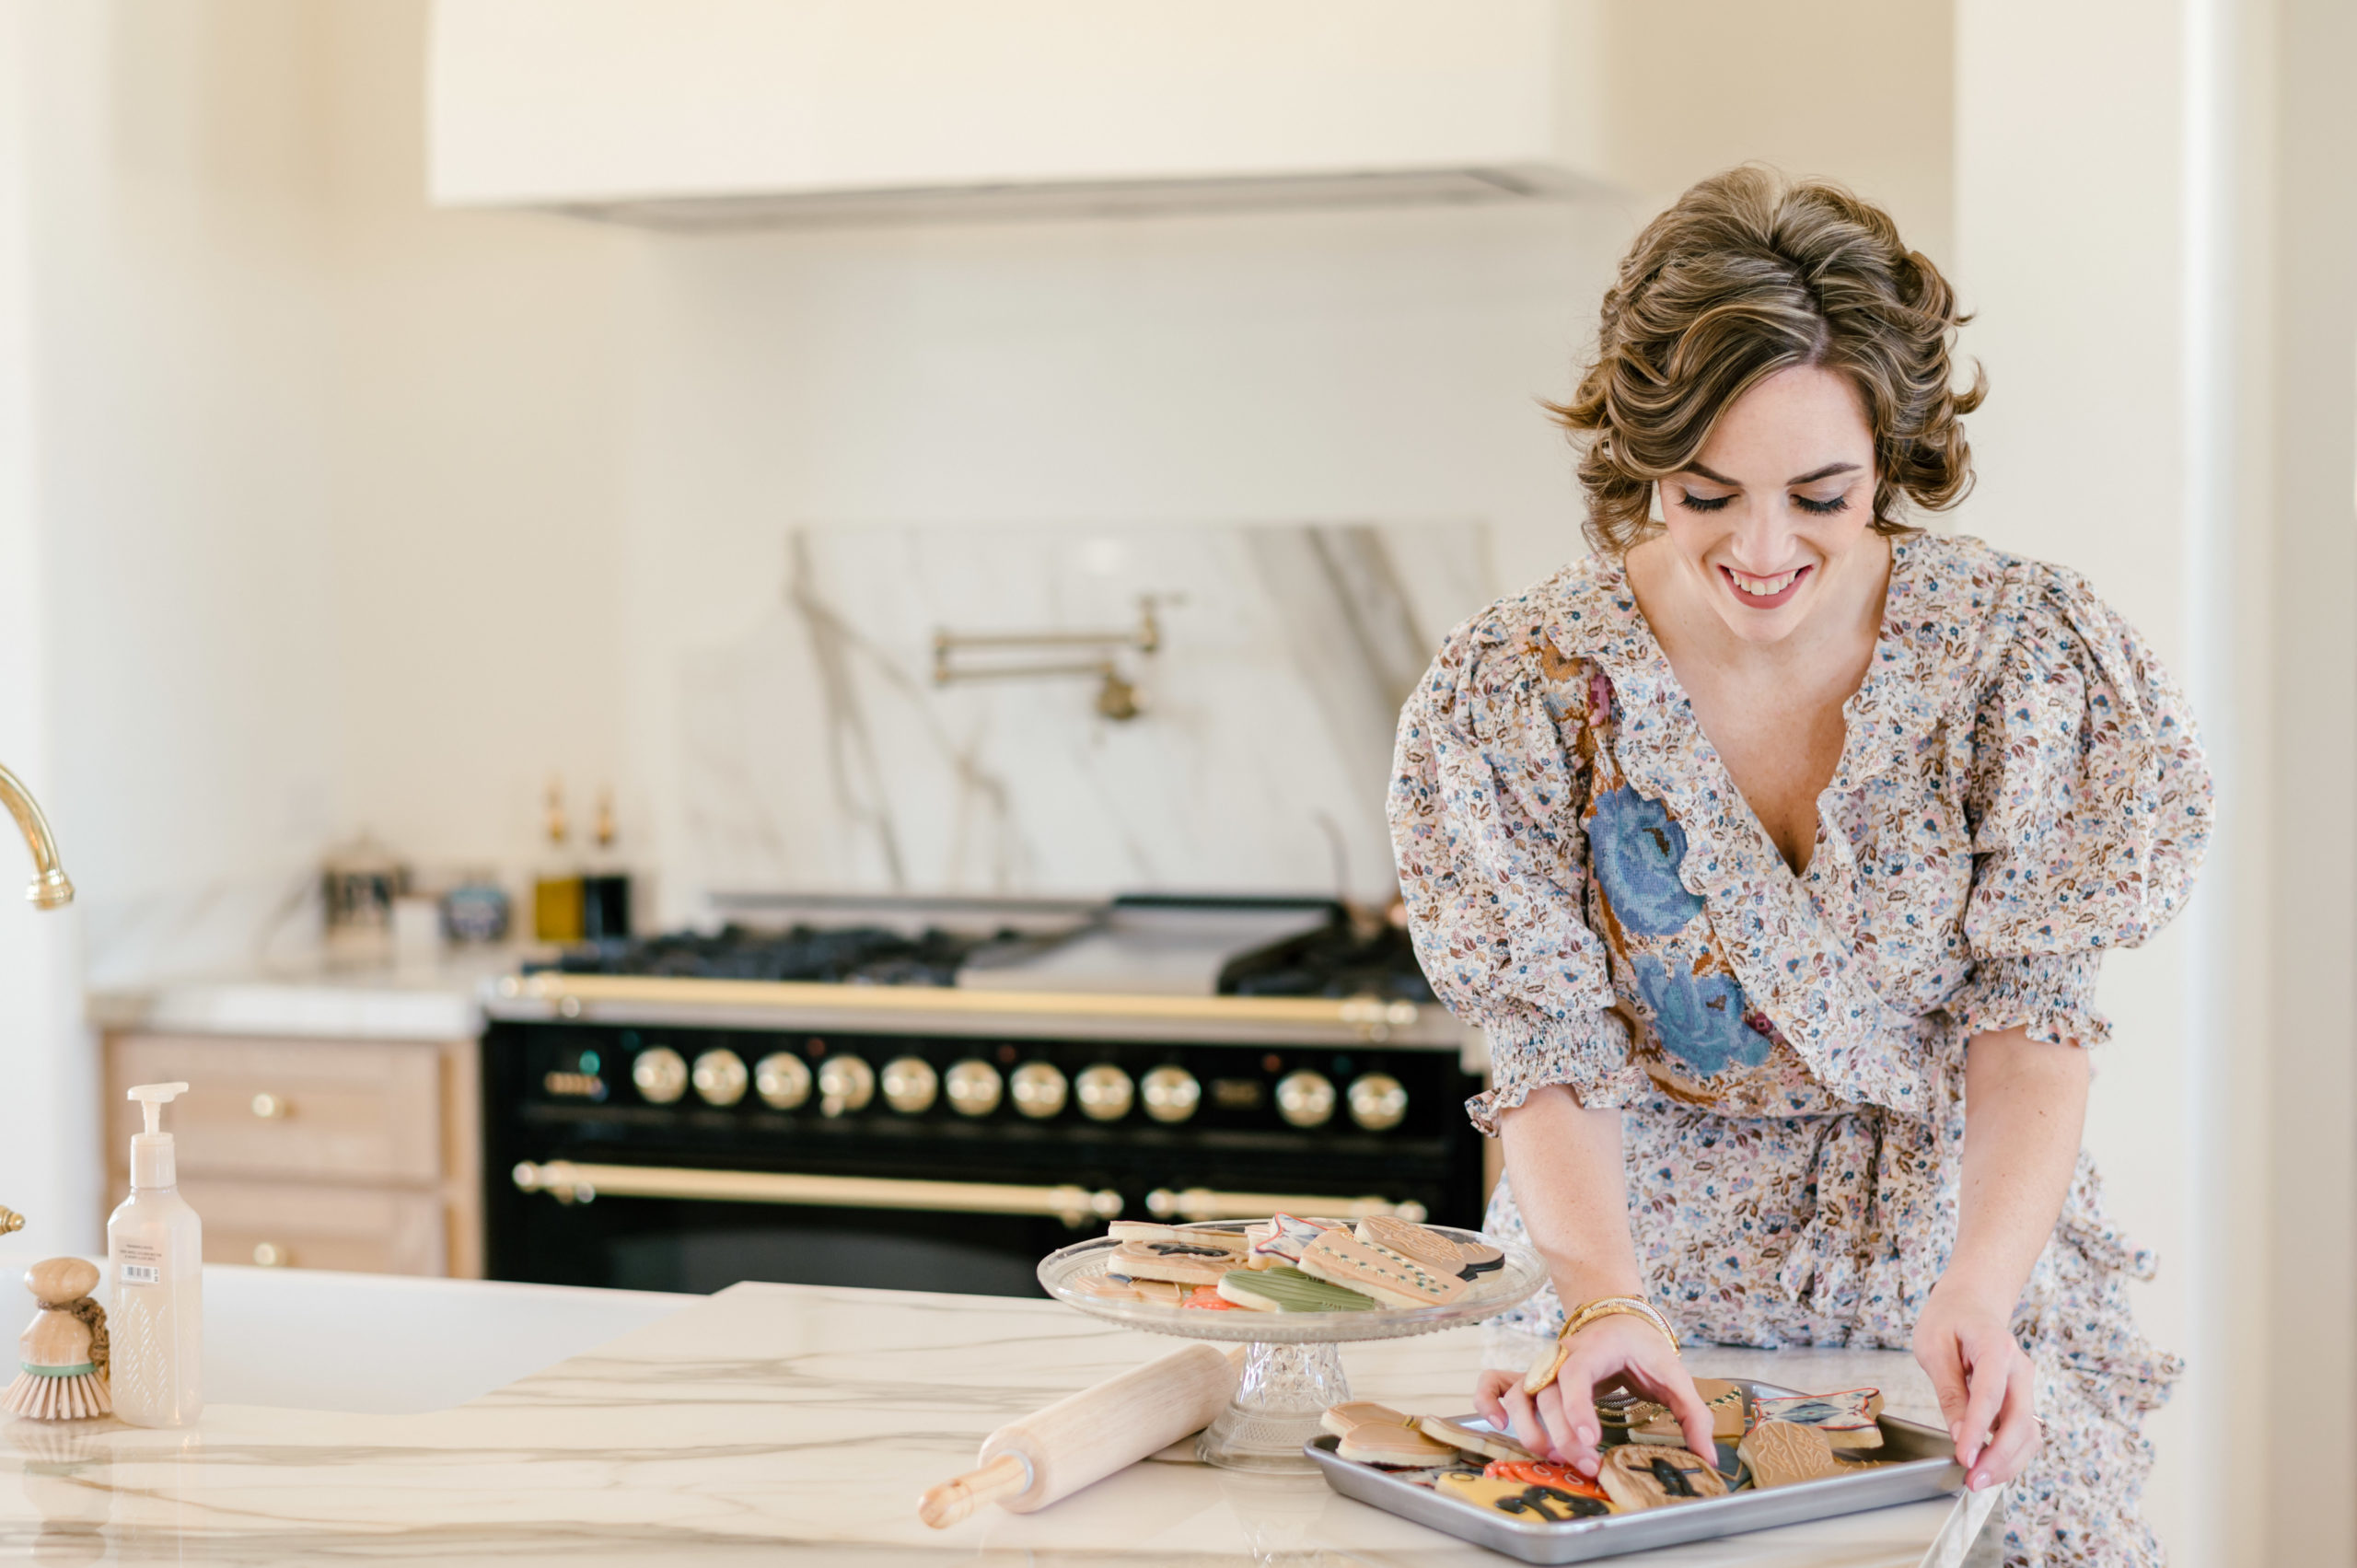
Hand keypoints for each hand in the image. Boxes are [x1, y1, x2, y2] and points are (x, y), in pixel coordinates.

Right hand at [1473, 1313, 1714, 1477]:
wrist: (1616, 1316)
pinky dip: (1488, 1400)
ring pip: (1520, 1396)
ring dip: (1530, 1429)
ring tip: (1554, 1458)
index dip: (1579, 1408)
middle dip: (1564, 1435)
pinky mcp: (1532, 1377)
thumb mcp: (1674, 1373)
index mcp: (1594, 1348)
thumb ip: (1694, 1414)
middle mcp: (1560, 1357)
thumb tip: (1706, 1457)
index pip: (1577, 1374)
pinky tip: (1497, 1425)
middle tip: (1588, 1465)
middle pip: (1549, 1395)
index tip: (1591, 1440)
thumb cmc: (1642, 1346)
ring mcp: (1542, 1366)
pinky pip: (1495, 1383)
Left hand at [1911, 1280, 2039, 1490]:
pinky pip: (2023, 1431)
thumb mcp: (1933, 1347)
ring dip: (2008, 1462)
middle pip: (2021, 1421)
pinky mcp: (2022, 1398)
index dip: (1979, 1431)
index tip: (1964, 1458)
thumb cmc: (1947, 1320)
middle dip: (1999, 1457)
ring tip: (1979, 1481)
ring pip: (2029, 1433)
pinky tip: (1989, 1466)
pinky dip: (2010, 1453)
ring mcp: (2025, 1385)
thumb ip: (1949, 1391)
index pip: (1990, 1396)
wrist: (1970, 1303)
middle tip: (1973, 1481)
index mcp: (1996, 1347)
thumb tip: (1960, 1434)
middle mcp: (2019, 1368)